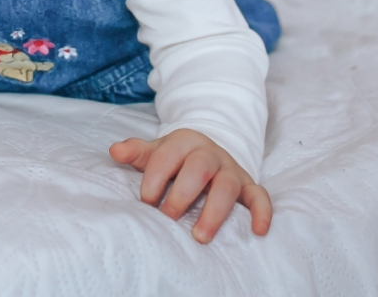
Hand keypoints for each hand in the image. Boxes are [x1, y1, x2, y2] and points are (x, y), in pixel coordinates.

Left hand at [109, 129, 271, 242]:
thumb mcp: (156, 151)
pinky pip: (259, 196)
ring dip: (214, 211)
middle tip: (167, 217)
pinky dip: (262, 212)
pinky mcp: (247, 185)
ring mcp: (230, 169)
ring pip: (227, 185)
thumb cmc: (177, 157)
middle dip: (182, 194)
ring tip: (199, 236)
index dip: (155, 178)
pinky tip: (258, 231)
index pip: (168, 156)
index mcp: (184, 142)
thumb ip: (137, 151)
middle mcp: (209, 154)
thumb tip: (115, 151)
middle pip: (199, 168)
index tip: (146, 200)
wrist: (207, 149)